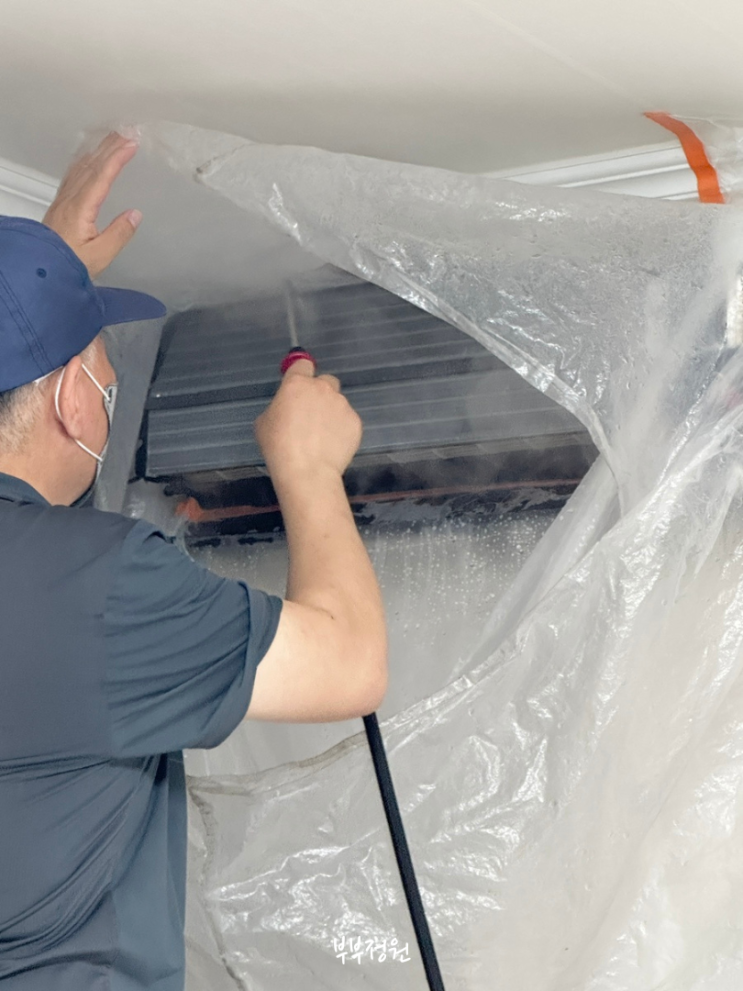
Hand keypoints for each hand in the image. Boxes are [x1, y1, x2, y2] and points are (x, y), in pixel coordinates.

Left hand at [42, 132, 141, 278]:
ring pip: (82, 167)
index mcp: (81, 207)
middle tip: (127, 131)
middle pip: (91, 165)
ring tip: (113, 139)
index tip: (132, 143)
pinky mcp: (61, 204)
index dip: (117, 158)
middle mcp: (70, 198)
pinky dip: (85, 161)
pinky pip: (74, 174)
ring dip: (98, 151)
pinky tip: (89, 158)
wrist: (42, 271)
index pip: (101, 176)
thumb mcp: (100, 255)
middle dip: (110, 146)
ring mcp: (64, 199)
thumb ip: (119, 234)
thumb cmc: (70, 265)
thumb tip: (135, 214)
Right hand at [255, 359, 361, 485]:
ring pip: (338, 402)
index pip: (303, 364)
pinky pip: (348, 420)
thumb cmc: (278, 447)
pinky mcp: (356, 421)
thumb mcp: (264, 422)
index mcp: (297, 384)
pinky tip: (332, 445)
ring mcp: (342, 404)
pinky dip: (342, 429)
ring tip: (322, 436)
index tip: (299, 385)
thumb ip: (280, 406)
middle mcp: (323, 388)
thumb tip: (289, 408)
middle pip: (325, 381)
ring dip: (331, 412)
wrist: (308, 471)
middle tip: (311, 414)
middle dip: (320, 393)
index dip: (301, 373)